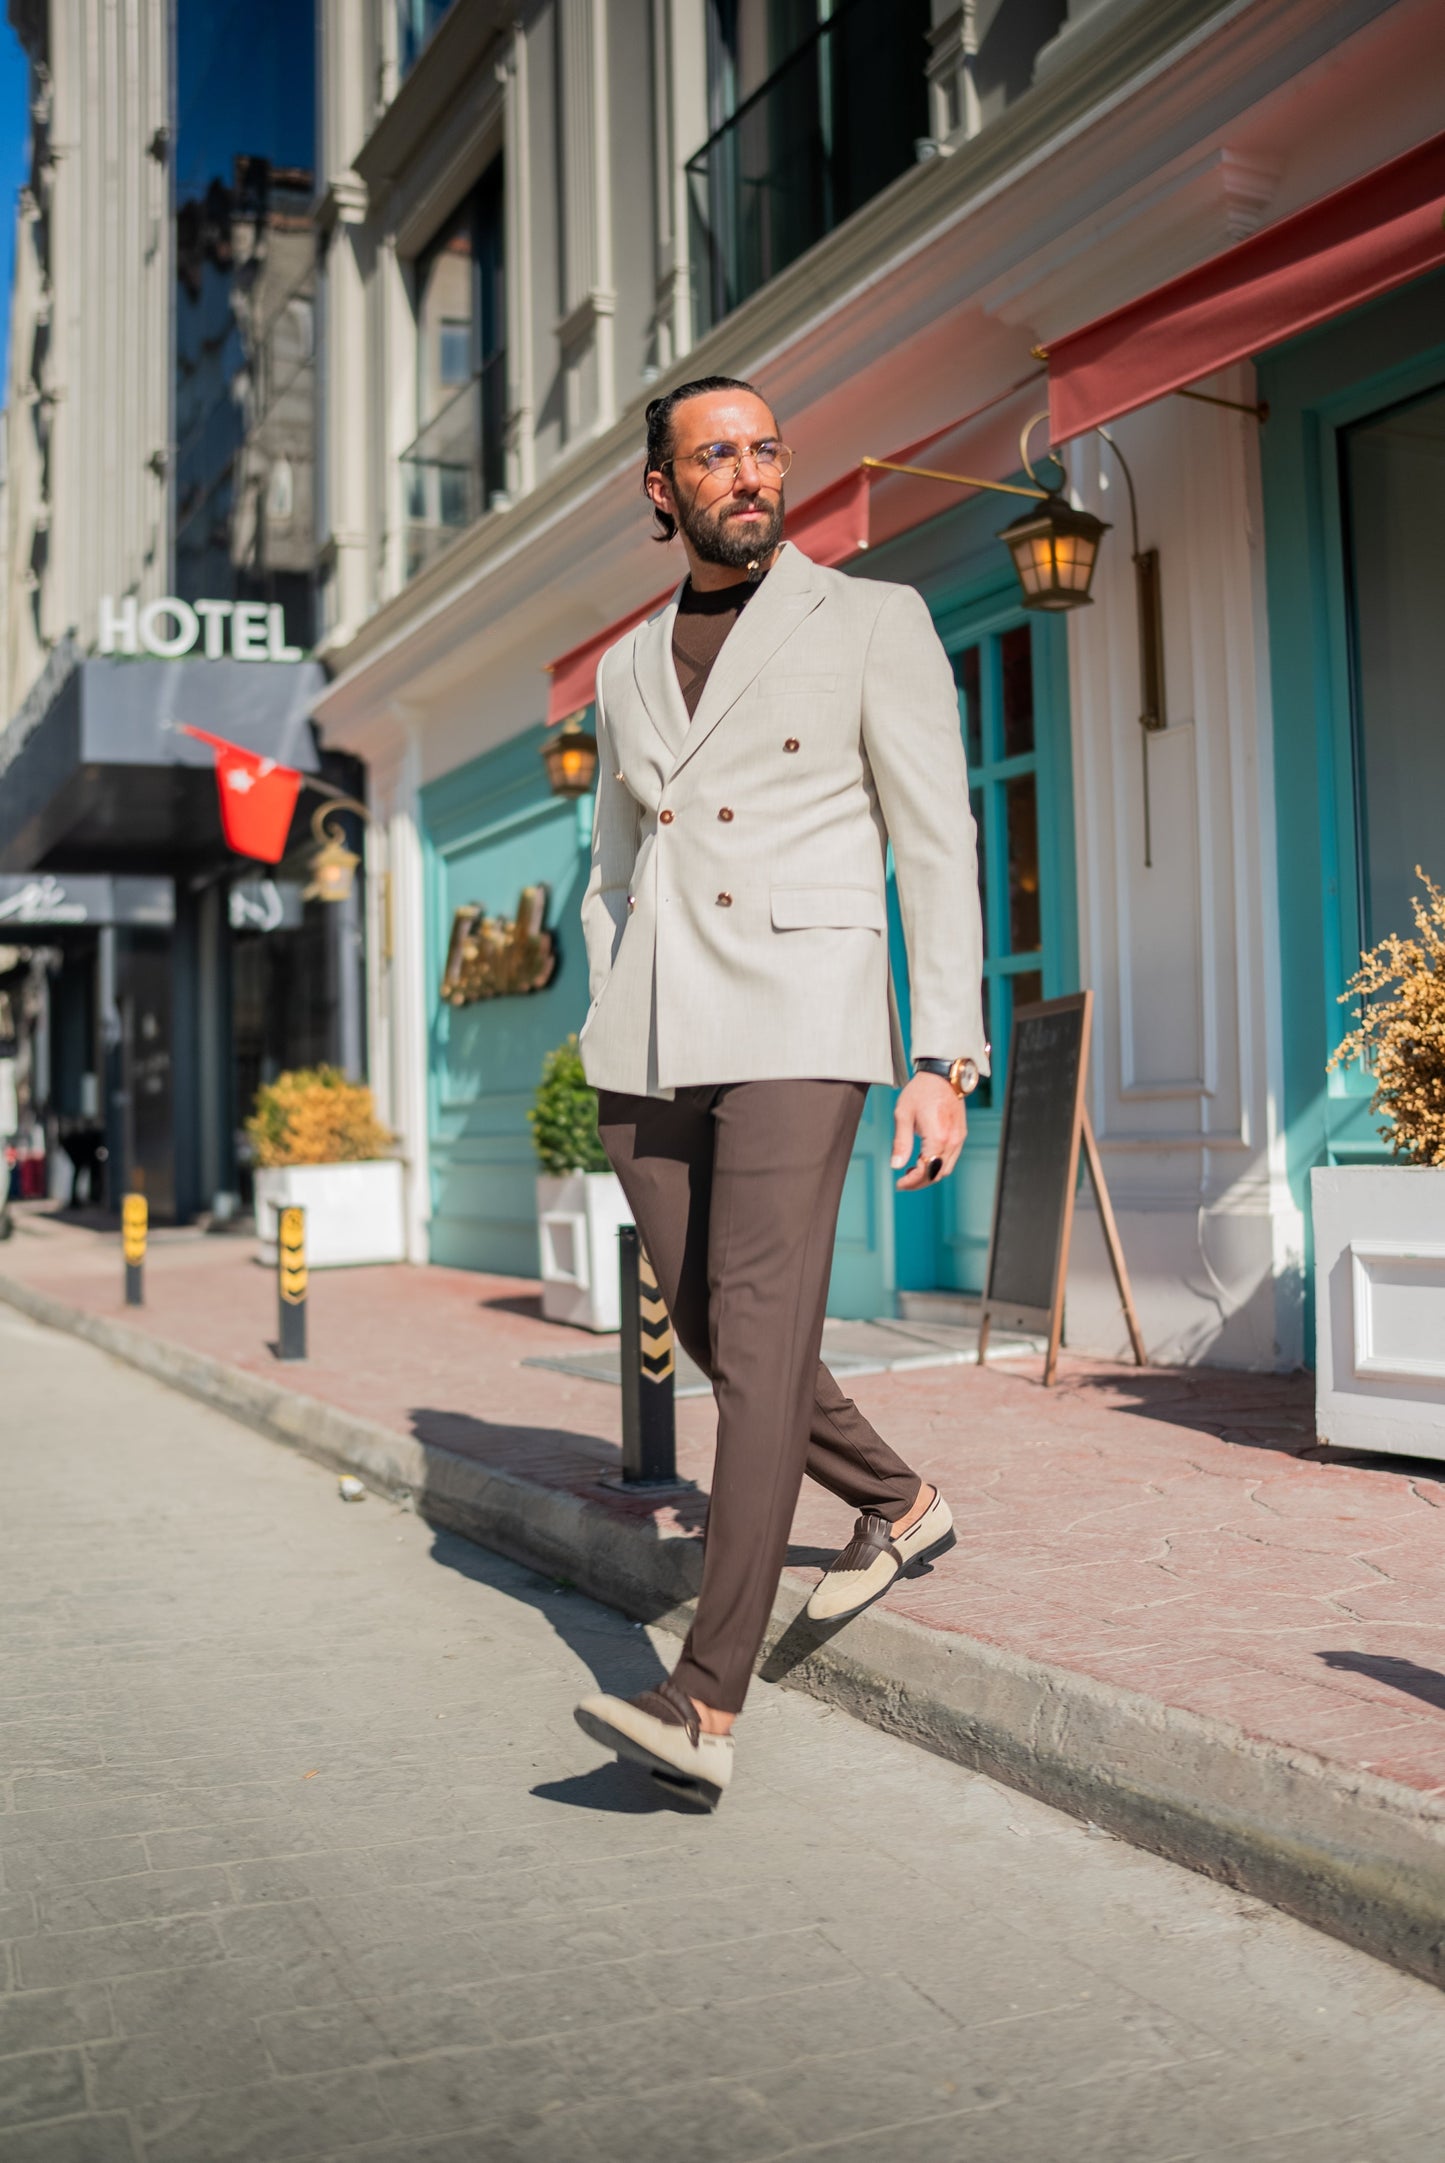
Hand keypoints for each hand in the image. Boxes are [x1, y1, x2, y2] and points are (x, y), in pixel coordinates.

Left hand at [892, 1074, 966, 1190]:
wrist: (942, 1075)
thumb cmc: (921, 1091)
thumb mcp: (903, 1115)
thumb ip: (901, 1143)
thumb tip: (896, 1166)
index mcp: (937, 1137)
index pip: (925, 1171)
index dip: (911, 1182)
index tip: (899, 1184)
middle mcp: (952, 1140)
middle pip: (937, 1174)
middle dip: (920, 1182)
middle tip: (904, 1182)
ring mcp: (958, 1138)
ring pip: (946, 1169)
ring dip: (929, 1174)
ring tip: (911, 1172)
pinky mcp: (960, 1134)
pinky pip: (951, 1158)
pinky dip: (938, 1164)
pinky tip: (924, 1159)